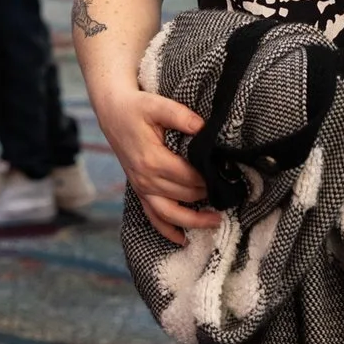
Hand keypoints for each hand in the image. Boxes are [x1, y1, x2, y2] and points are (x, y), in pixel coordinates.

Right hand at [98, 87, 218, 243]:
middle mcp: (146, 179)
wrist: (112, 112)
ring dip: (193, 221)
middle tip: (232, 192)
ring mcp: (141, 188)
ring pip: (170, 214)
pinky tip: (183, 239)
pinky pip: (153, 217)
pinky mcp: (139, 190)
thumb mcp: (157, 105)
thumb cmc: (136, 108)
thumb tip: (205, 129)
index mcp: (152, 160)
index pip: (189, 177)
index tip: (228, 174)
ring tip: (216, 221)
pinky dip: (168, 231)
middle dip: (208, 195)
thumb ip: (182, 116)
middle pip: (184, 195)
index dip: (210, 178)